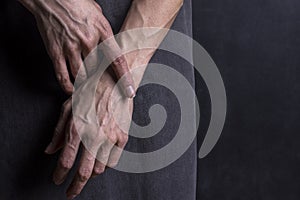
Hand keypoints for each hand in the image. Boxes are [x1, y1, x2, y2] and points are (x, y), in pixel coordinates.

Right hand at [19, 0, 134, 96]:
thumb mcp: (98, 15)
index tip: (129, 91)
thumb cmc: (76, 3)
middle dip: (100, 79)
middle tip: (101, 86)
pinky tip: (71, 90)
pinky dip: (67, 85)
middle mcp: (88, 40)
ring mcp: (71, 47)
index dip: (124, 78)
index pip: (117, 59)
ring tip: (87, 88)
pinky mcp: (55, 51)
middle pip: (98, 70)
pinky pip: (62, 75)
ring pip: (81, 75)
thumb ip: (104, 32)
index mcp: (102, 31)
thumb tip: (110, 45)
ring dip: (84, 83)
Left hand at [44, 68, 132, 198]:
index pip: (66, 161)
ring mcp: (110, 137)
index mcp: (77, 128)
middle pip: (84, 172)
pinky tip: (100, 161)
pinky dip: (105, 165)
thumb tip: (49, 151)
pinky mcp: (122, 137)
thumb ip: (58, 132)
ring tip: (85, 173)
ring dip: (90, 174)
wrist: (113, 81)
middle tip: (71, 193)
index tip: (57, 180)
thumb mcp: (67, 108)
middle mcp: (94, 136)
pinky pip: (113, 161)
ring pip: (99, 169)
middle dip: (75, 187)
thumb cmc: (89, 92)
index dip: (59, 175)